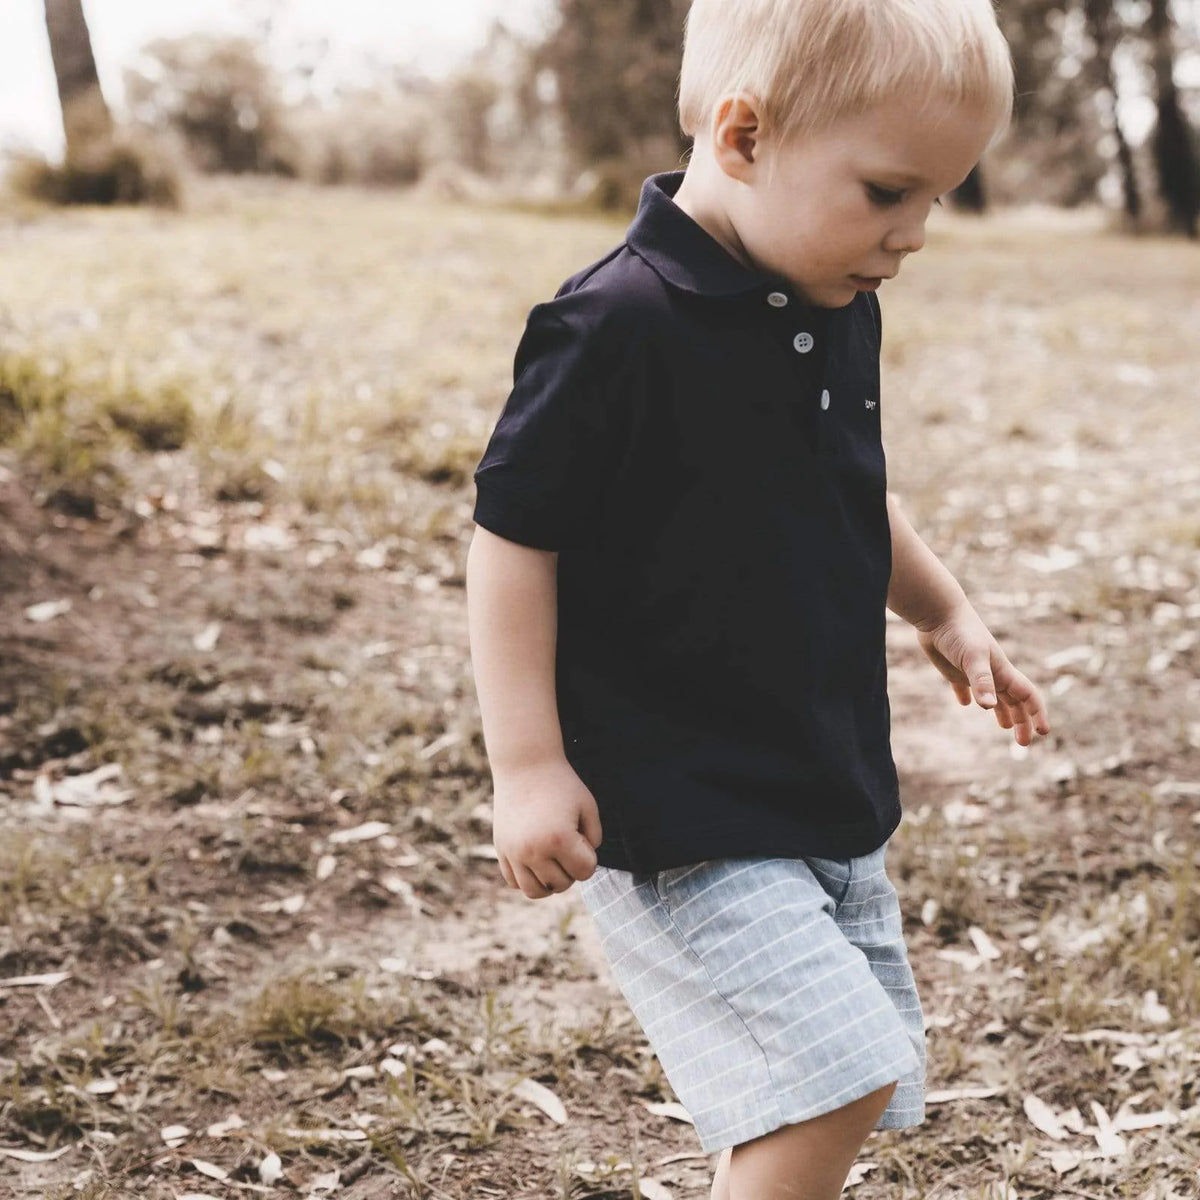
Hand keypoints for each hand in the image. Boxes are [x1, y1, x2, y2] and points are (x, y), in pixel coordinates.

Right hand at [492, 756, 602, 898]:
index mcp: (559, 839)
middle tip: (569, 844)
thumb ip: (594, 839)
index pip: (585, 872)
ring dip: (550, 881)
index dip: (589, 855)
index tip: (582, 835)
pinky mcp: (501, 850)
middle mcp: (533, 850)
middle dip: (571, 868)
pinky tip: (537, 860)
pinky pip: (515, 882)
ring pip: (536, 891)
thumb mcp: (588, 807)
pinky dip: (529, 878)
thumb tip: (582, 867)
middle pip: (561, 884)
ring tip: (555, 860)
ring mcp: (514, 852)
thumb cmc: (561, 784)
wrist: (525, 765)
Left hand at [916, 603, 1049, 746]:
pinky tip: (964, 703)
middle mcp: (992, 673)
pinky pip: (962, 686)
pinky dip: (965, 696)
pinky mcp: (953, 669)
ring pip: (992, 696)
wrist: (937, 613)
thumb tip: (988, 707)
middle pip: (1013, 701)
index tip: (1043, 733)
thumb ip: (981, 681)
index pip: (1027, 696)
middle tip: (1023, 743)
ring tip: (1003, 726)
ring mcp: (973, 671)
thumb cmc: (959, 632)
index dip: (1037, 713)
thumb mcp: (972, 658)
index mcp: (1002, 671)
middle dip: (1021, 721)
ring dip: (1000, 711)